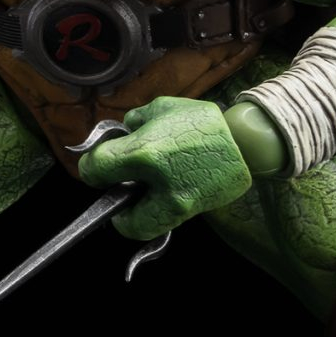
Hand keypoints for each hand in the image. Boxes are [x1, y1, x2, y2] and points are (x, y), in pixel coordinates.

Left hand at [75, 96, 253, 241]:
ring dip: (138, 214)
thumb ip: (133, 122)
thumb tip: (117, 137)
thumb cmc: (200, 120)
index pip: (95, 170)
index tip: (94, 167)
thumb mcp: (161, 108)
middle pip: (122, 221)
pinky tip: (165, 189)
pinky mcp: (197, 211)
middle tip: (118, 194)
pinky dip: (160, 210)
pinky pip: (168, 220)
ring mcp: (182, 204)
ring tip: (144, 192)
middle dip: (116, 210)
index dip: (89, 169)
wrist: (245, 140)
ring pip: (146, 228)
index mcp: (145, 153)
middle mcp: (161, 185)